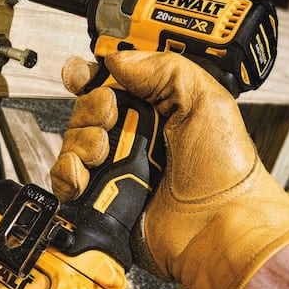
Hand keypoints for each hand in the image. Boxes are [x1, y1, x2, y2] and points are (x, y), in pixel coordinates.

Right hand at [51, 51, 288, 288]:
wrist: (218, 229)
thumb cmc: (223, 171)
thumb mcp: (205, 100)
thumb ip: (162, 68)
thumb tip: (116, 59)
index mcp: (155, 111)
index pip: (111, 84)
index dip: (92, 77)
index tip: (86, 77)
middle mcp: (132, 138)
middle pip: (85, 110)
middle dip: (91, 110)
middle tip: (111, 119)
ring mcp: (115, 168)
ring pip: (72, 142)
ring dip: (81, 142)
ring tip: (104, 152)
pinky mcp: (100, 198)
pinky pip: (64, 178)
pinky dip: (67, 173)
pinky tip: (85, 174)